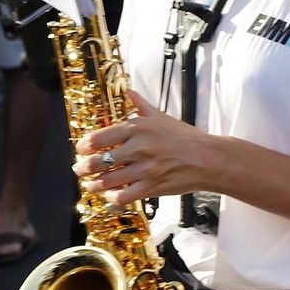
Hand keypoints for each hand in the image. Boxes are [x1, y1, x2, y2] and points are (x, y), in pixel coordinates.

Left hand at [72, 91, 216, 205]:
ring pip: (106, 181)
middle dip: (82, 169)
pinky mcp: (151, 186)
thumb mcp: (163, 117)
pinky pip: (122, 196)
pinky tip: (112, 194)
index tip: (81, 151)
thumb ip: (142, 106)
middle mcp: (139, 148)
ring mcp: (145, 168)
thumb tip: (130, 91)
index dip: (83, 147)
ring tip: (91, 185)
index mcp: (139, 128)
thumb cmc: (187, 138)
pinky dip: (112, 197)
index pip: (98, 138)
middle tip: (80, 170)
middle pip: (97, 162)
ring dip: (93, 185)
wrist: (209, 158)